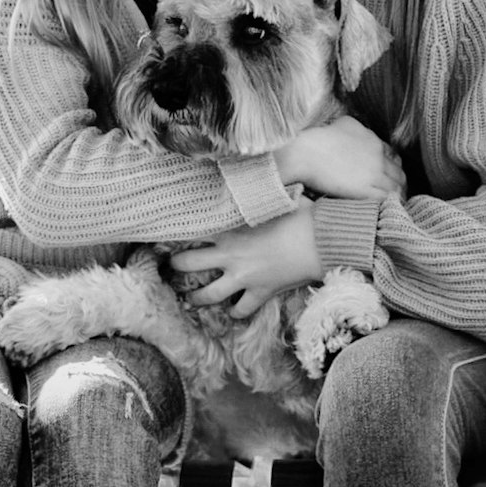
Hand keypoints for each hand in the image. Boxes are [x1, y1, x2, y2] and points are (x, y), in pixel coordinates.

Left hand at [171, 206, 323, 318]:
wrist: (318, 240)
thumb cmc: (299, 215)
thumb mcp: (272, 198)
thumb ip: (254, 196)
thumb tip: (251, 175)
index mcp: (229, 229)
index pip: (191, 230)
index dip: (176, 231)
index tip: (167, 231)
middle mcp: (230, 255)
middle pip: (188, 264)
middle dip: (176, 266)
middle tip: (172, 268)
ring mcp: (243, 277)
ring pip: (208, 294)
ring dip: (196, 297)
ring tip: (190, 299)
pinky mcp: (260, 293)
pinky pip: (241, 310)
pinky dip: (236, 312)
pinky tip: (234, 310)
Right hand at [275, 115, 404, 199]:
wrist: (306, 154)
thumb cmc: (319, 138)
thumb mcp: (344, 124)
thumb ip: (358, 129)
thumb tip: (360, 132)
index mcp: (373, 141)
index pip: (394, 156)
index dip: (394, 167)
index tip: (392, 175)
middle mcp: (377, 157)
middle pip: (398, 173)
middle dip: (400, 183)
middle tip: (397, 192)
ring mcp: (372, 173)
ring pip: (395, 187)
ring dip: (397, 195)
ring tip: (395, 203)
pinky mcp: (364, 190)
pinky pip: (385, 198)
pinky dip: (389, 203)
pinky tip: (387, 208)